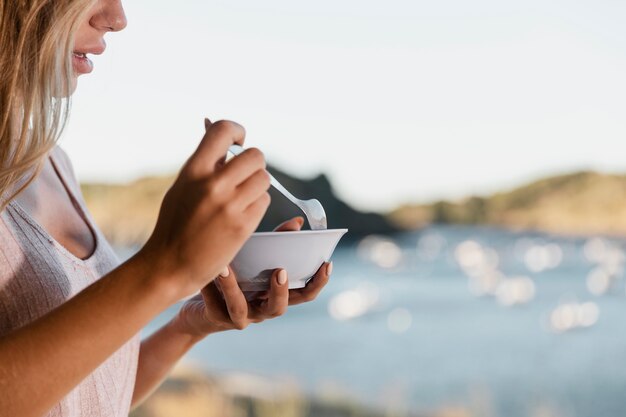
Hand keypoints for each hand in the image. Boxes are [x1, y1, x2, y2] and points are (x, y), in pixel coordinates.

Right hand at [138, 119, 270, 299]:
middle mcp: (212, 185)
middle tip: (243, 176)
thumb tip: (221, 134)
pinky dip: (256, 205)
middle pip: (255, 155)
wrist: (169, 266)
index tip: (239, 141)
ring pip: (264, 179)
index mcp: (193, 170)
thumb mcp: (183, 186)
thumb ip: (204, 164)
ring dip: (256, 186)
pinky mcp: (243, 226)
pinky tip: (240, 215)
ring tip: (240, 198)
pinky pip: (263, 202)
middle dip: (253, 164)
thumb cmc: (175, 224)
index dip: (237, 131)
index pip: (223, 130)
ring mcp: (229, 206)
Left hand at [174, 217, 332, 337]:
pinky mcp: (215, 318)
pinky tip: (205, 271)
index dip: (318, 282)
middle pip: (278, 308)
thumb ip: (275, 242)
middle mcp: (261, 310)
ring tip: (225, 269)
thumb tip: (297, 222)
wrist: (200, 299)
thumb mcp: (253, 258)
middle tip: (280, 271)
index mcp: (274, 295)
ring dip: (233, 288)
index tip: (327, 264)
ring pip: (240, 308)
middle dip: (280, 291)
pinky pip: (213, 304)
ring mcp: (239, 317)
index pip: (304, 294)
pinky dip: (209, 287)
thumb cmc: (233, 274)